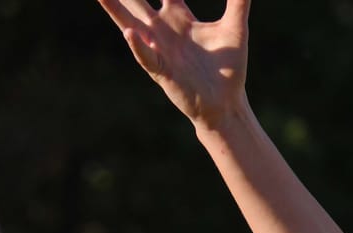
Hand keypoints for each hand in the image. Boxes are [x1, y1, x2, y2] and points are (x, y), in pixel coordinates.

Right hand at [93, 0, 251, 126]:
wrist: (227, 102)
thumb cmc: (229, 67)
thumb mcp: (235, 29)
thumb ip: (238, 3)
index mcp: (178, 16)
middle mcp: (162, 29)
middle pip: (137, 0)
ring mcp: (159, 49)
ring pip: (130, 24)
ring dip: (115, 9)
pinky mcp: (162, 71)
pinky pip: (147, 57)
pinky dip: (138, 46)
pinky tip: (130, 33)